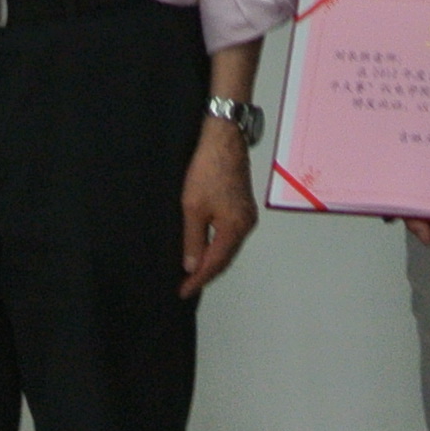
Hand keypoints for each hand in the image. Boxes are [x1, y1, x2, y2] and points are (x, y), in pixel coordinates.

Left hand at [178, 115, 256, 296]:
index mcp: (235, 228)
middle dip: (206, 273)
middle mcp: (246, 225)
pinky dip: (216, 245)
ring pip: (228, 247)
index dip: (198, 279)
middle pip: (225, 258)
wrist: (223, 138)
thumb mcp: (192, 208)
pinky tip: (205, 248)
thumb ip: (193, 239)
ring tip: (193, 272)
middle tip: (186, 286)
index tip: (182, 292)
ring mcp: (246, 214)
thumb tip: (192, 266)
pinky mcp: (242, 205)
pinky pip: (229, 234)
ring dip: (212, 260)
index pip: (215, 263)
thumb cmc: (206, 171)